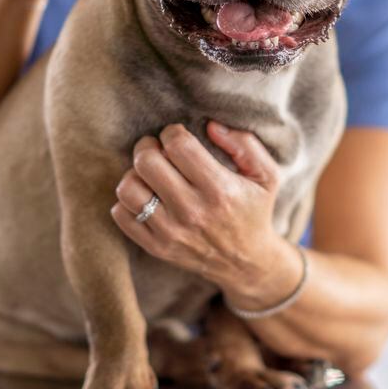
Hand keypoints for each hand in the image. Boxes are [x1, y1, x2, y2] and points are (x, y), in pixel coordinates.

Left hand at [111, 121, 285, 291]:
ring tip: (149, 173)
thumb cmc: (253, 210)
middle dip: (148, 147)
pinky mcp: (156, 247)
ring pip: (129, 188)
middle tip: (157, 149)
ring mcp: (171, 232)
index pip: (178, 146)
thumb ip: (245, 144)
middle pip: (147, 163)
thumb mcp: (266, 175)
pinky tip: (146, 196)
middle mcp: (192, 212)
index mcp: (220, 189)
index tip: (177, 136)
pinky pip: (121, 215)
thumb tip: (210, 125)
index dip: (173, 132)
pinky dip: (127, 200)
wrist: (245, 263)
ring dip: (135, 173)